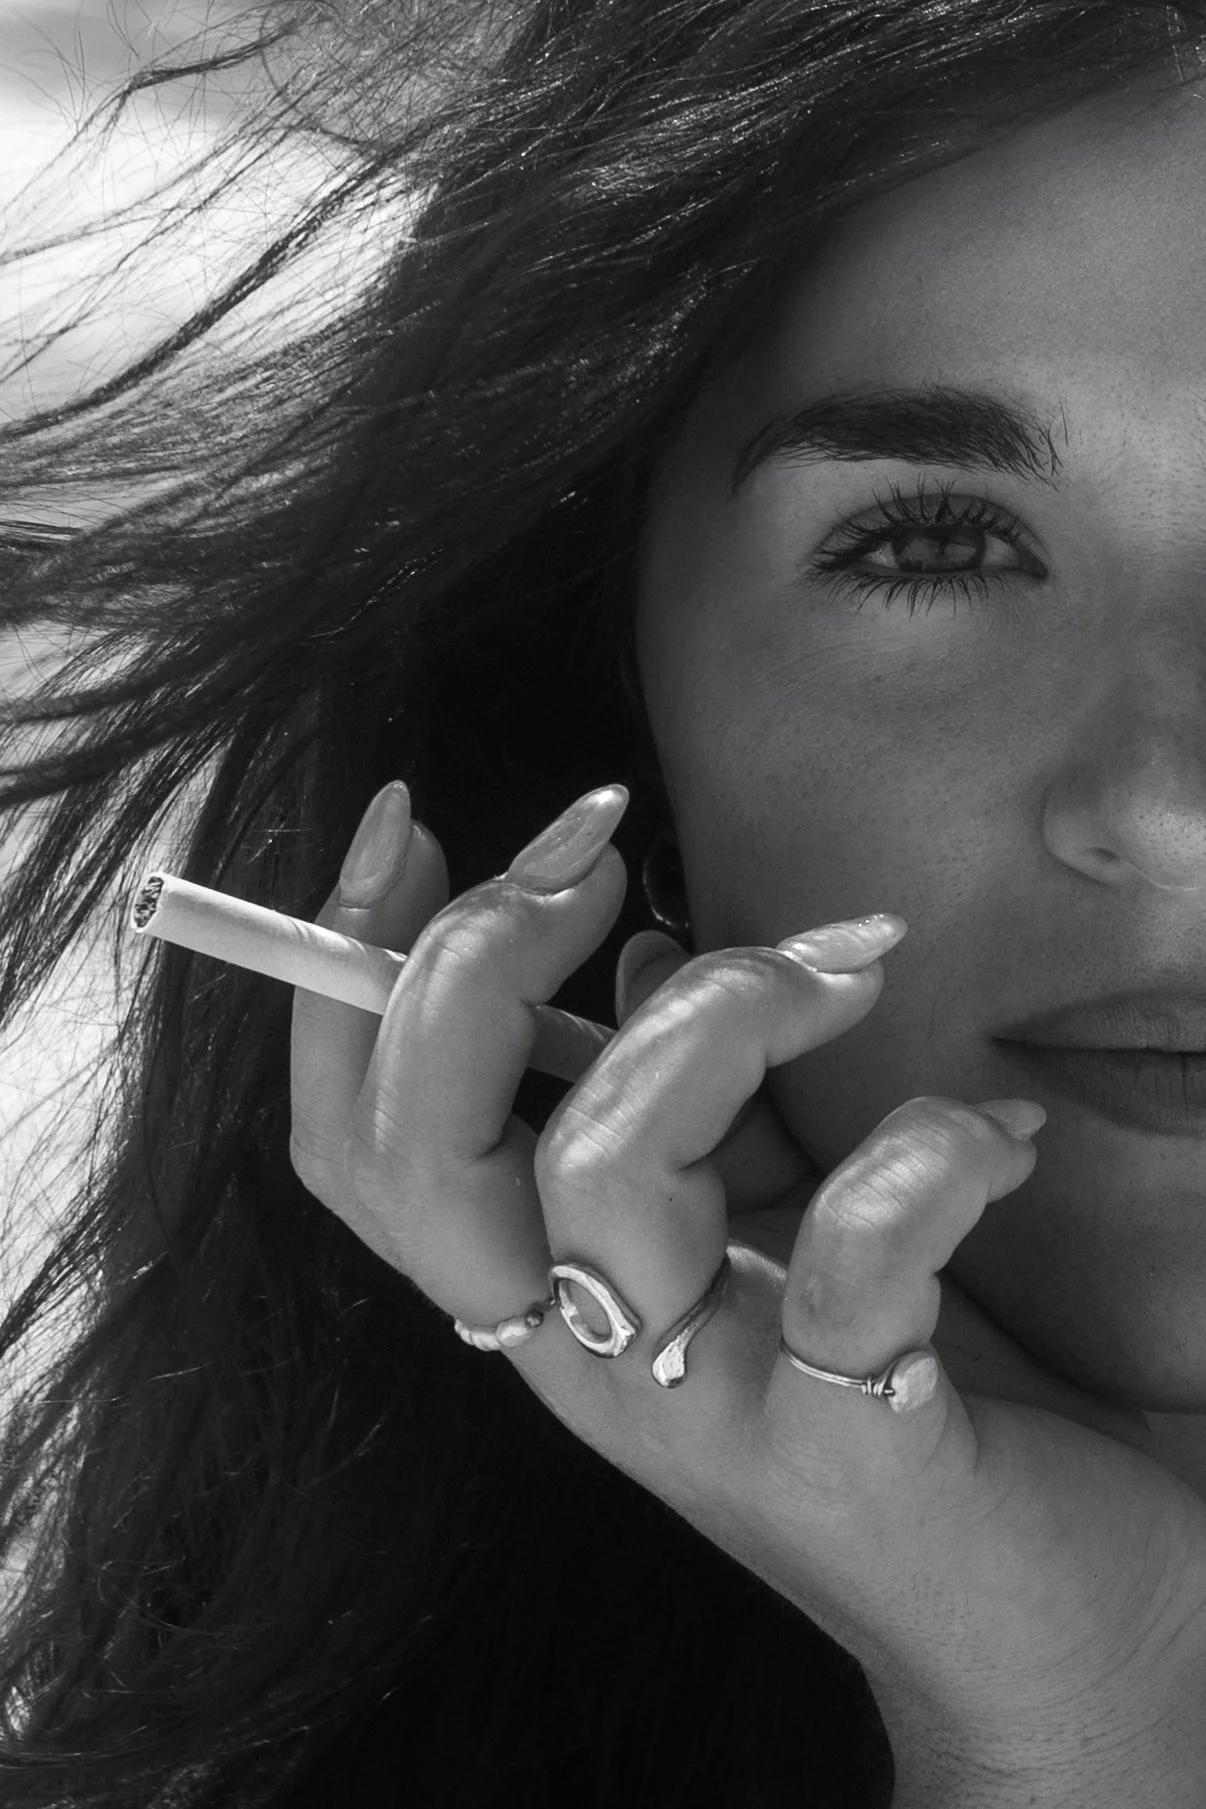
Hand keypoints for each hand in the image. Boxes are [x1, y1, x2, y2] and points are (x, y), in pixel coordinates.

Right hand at [289, 783, 1205, 1807]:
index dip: (349, 967)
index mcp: (543, 1279)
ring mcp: (694, 1407)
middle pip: (417, 1151)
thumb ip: (691, 1098)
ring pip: (602, 1171)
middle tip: (600, 856)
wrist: (1060, 1616)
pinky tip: (999, 1134)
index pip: (362, 1136)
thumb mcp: (770, 1212)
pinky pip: (847, 1267)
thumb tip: (644, 947)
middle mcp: (577, 1349)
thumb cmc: (902, 1383)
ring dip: (722, 1010)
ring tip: (857, 968)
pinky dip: (921, 1156)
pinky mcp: (842, 1454)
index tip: (413, 821)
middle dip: (481, 958)